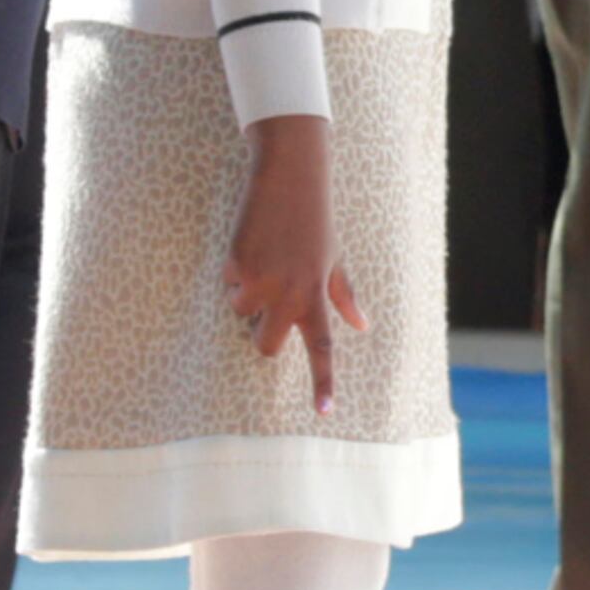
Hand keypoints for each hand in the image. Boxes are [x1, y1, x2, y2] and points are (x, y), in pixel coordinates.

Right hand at [224, 115, 364, 413]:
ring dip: (246, 295)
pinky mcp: (235, 267)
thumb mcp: (335, 257)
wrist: (290, 177)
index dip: (323, 381)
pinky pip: (227, 286)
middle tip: (270, 302)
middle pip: (264, 345)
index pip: (323, 347)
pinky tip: (251, 244)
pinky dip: (235, 271)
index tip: (324, 412)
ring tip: (265, 258)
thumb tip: (363, 325)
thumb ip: (344, 294)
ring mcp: (261, 282)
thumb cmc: (315, 219)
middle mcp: (290, 294)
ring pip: (240, 314)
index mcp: (317, 295)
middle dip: (261, 334)